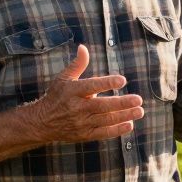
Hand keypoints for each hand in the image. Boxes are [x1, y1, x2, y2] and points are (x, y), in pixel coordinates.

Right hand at [28, 45, 143, 143]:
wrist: (42, 122)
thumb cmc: (56, 96)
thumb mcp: (63, 78)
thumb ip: (77, 64)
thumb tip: (83, 47)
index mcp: (72, 91)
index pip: (92, 86)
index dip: (107, 83)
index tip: (122, 80)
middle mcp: (77, 107)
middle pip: (102, 106)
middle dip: (122, 103)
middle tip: (138, 99)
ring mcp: (81, 123)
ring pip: (106, 120)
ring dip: (124, 116)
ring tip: (139, 111)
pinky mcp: (84, 134)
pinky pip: (103, 133)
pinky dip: (117, 130)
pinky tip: (129, 125)